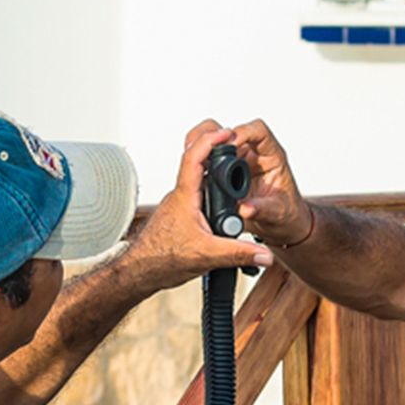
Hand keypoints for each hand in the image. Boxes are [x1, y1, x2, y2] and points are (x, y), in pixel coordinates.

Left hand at [127, 122, 274, 286]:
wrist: (140, 271)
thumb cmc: (161, 259)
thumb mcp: (207, 256)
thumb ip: (239, 254)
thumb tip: (263, 254)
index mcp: (185, 196)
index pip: (195, 157)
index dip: (211, 140)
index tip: (227, 133)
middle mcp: (180, 196)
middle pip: (197, 161)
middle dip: (215, 147)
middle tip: (233, 141)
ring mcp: (179, 204)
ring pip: (197, 178)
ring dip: (212, 168)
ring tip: (232, 163)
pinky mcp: (180, 214)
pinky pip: (196, 193)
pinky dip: (210, 188)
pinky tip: (220, 199)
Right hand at [187, 116, 314, 252]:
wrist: (279, 224)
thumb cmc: (285, 213)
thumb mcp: (277, 213)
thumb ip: (262, 209)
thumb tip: (245, 209)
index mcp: (271, 157)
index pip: (259, 131)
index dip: (243, 132)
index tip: (230, 143)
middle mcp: (254, 155)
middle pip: (233, 130)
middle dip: (216, 135)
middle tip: (206, 150)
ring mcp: (239, 161)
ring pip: (218, 141)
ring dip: (205, 146)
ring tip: (196, 161)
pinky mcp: (227, 171)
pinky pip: (211, 158)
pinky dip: (199, 159)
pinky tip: (193, 171)